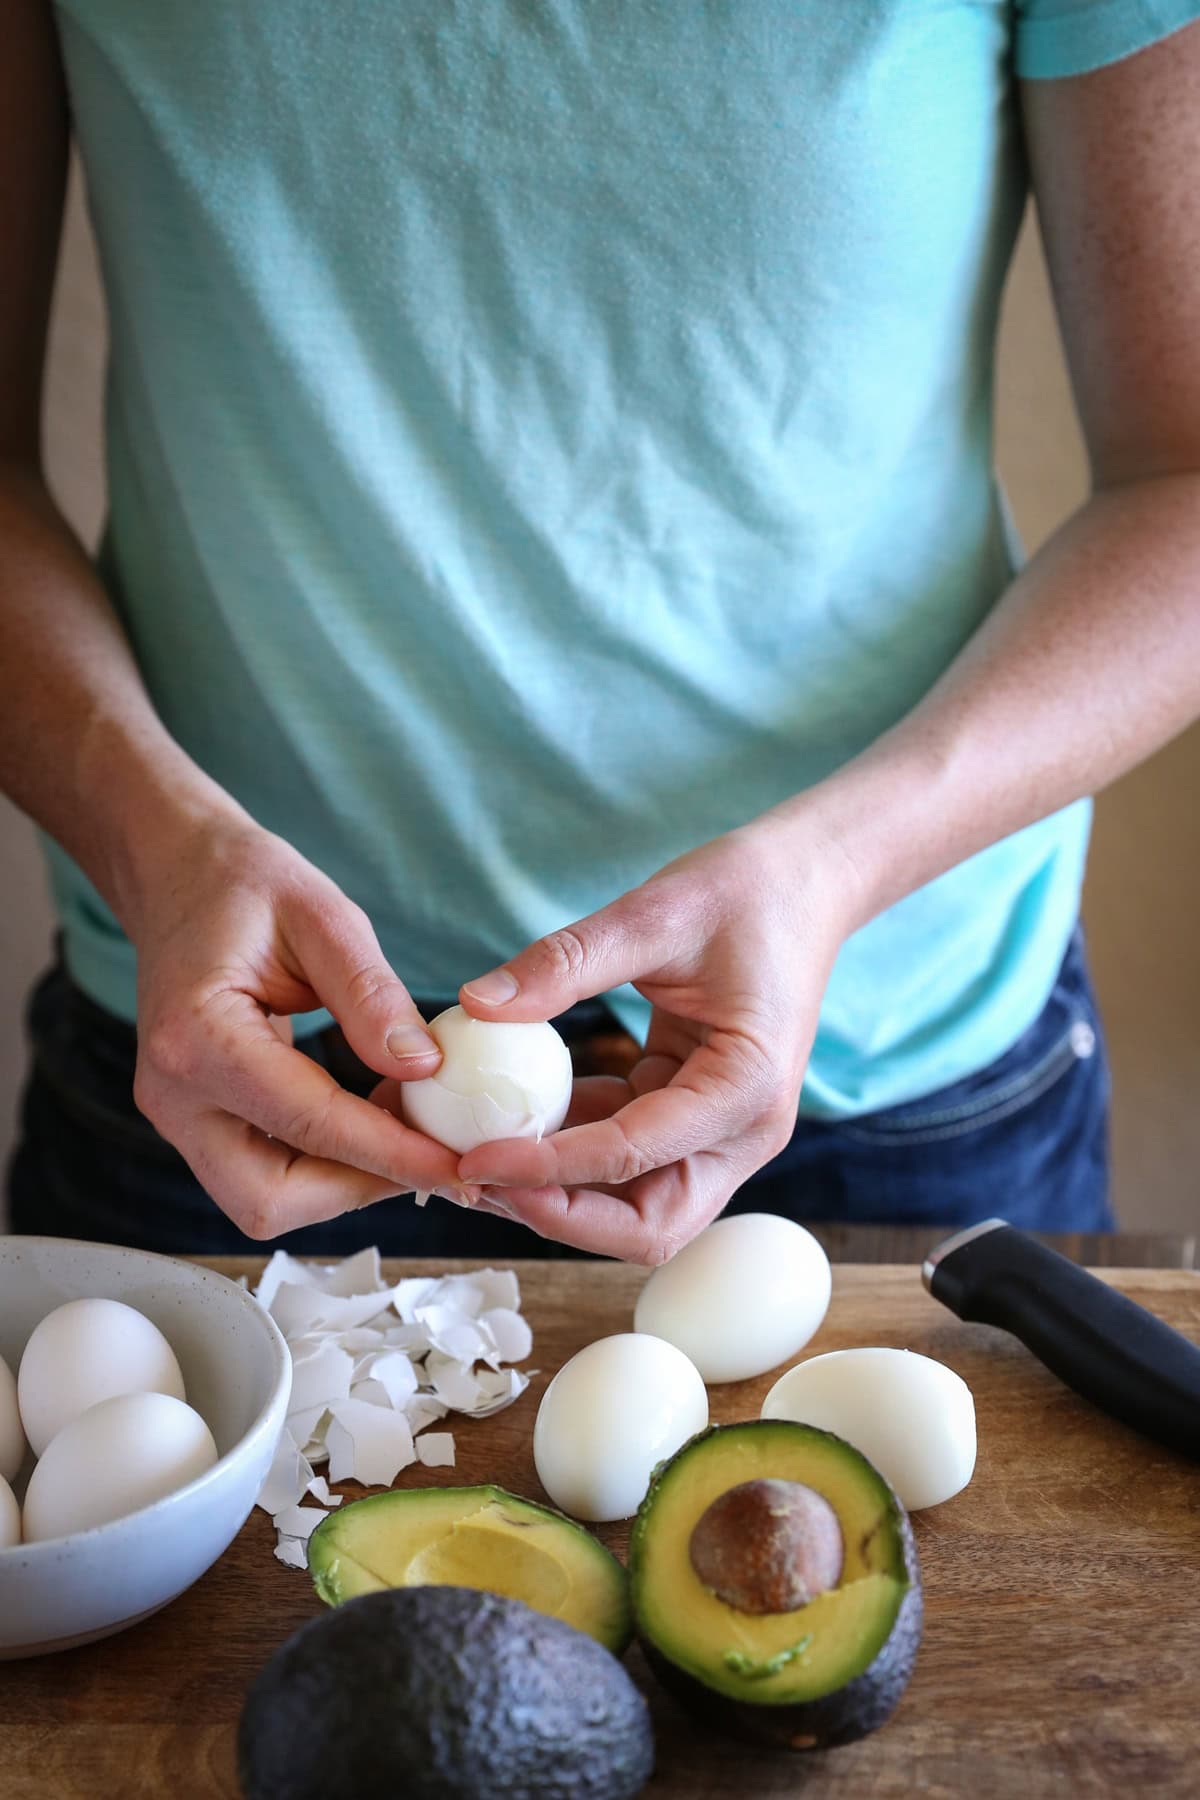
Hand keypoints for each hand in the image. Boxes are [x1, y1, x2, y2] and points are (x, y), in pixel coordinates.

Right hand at [126, 814, 462, 1237]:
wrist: (178, 879)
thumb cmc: (244, 885)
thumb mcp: (322, 916)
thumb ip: (370, 994)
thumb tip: (426, 1068)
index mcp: (198, 1038)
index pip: (309, 1125)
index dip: (391, 1154)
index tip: (459, 1165)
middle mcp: (174, 1095)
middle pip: (270, 1198)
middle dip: (361, 1187)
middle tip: (434, 1148)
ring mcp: (176, 1116)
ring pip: (263, 1201)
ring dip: (344, 1181)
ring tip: (406, 1126)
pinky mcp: (194, 1122)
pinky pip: (262, 1173)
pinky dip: (324, 1165)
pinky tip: (373, 1120)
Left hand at [456, 819, 861, 1262]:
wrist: (804, 884)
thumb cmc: (746, 892)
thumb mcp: (654, 914)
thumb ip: (567, 961)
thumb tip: (477, 1004)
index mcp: (746, 1089)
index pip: (634, 1156)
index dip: (547, 1168)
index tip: (473, 1157)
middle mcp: (742, 1131)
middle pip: (647, 1224)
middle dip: (557, 1214)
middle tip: (474, 1178)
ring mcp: (720, 1131)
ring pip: (635, 1204)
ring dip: (557, 1193)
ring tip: (475, 1155)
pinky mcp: (691, 1114)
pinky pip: (625, 1156)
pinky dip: (567, 1148)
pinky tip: (508, 1114)